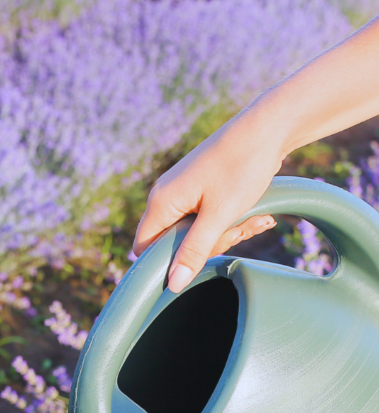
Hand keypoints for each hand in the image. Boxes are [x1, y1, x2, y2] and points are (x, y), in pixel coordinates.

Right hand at [133, 112, 281, 291]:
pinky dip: (231, 220)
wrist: (268, 127)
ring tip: (253, 218)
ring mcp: (184, 191)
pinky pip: (209, 218)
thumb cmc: (241, 167)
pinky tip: (256, 214)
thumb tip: (172, 284)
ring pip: (197, 232)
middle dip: (209, 245)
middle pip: (174, 243)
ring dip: (227, 233)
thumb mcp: (219, 216)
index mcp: (161, 202)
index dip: (166, 263)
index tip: (197, 262)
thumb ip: (194, 251)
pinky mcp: (202, 188)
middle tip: (236, 231)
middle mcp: (166, 196)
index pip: (145, 249)